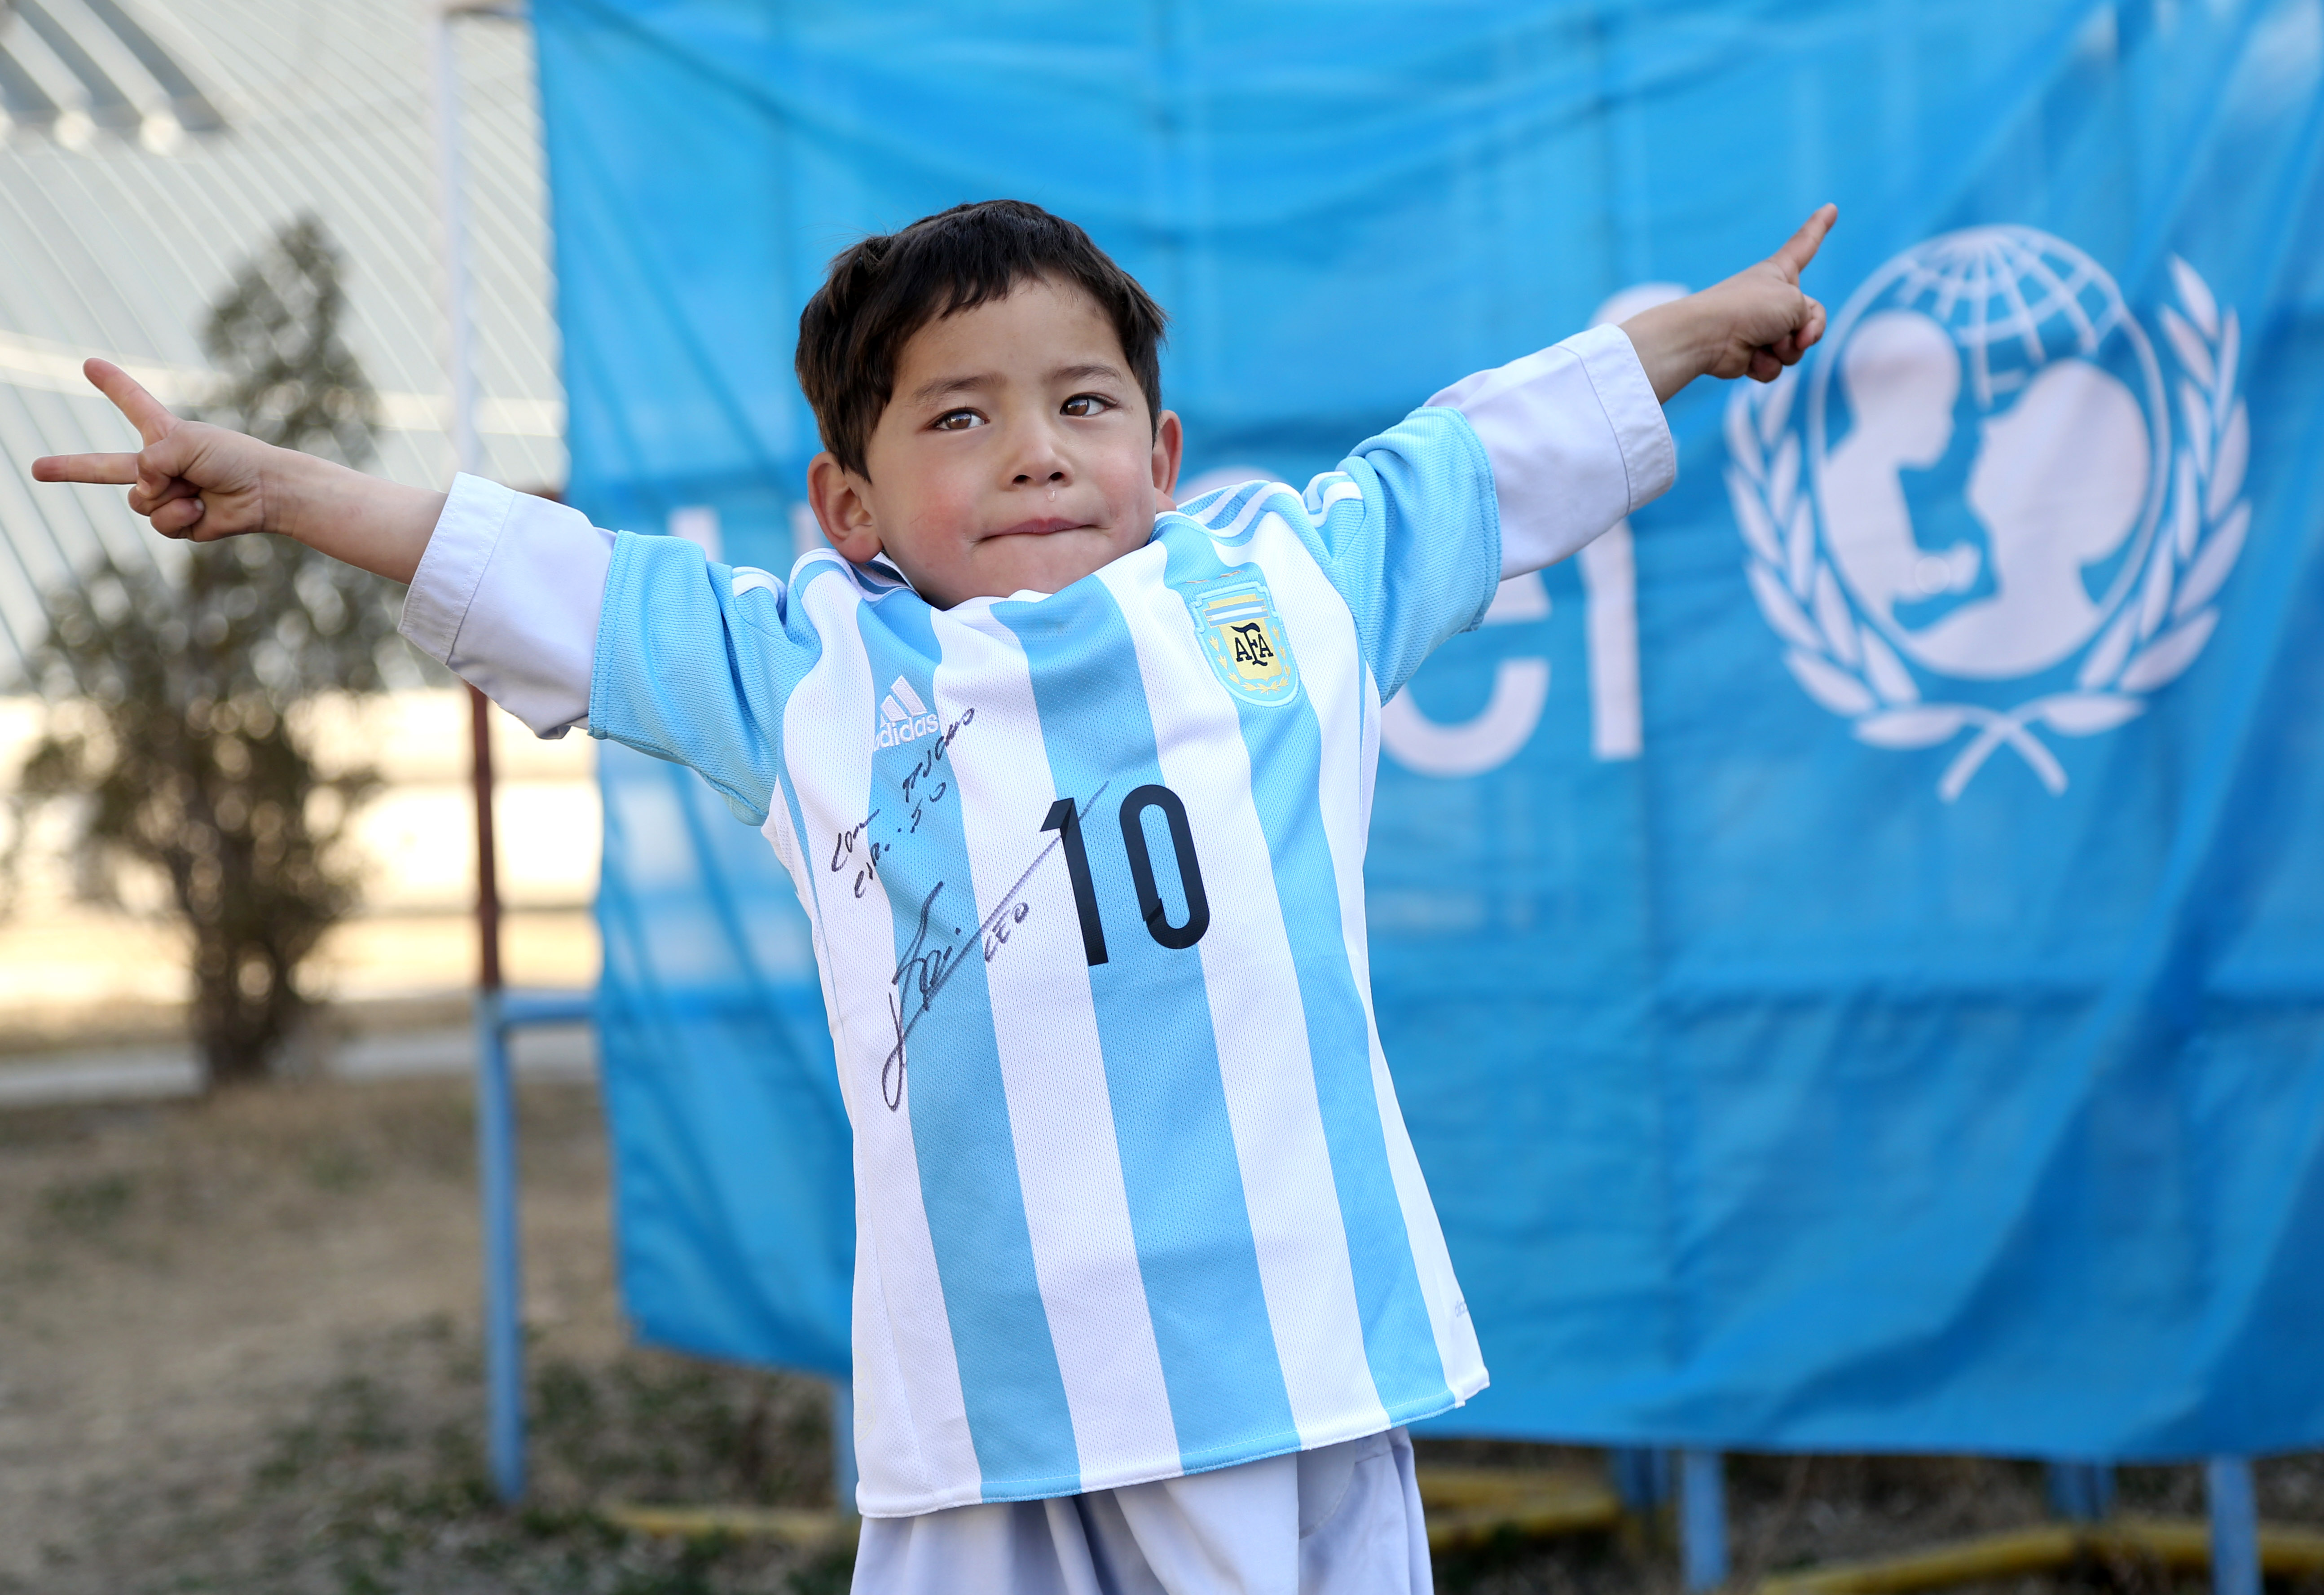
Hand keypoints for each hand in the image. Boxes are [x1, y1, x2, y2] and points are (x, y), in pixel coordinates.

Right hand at [31, 359, 276, 540]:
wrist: (265, 491)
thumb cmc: (232, 458)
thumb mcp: (186, 444)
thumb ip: (151, 461)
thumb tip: (142, 491)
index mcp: (163, 434)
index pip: (132, 403)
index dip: (112, 384)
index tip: (91, 364)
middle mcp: (160, 464)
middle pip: (103, 466)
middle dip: (69, 468)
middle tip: (36, 468)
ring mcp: (166, 494)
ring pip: (139, 500)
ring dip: (167, 494)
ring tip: (196, 487)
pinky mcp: (178, 522)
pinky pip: (159, 522)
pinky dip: (180, 515)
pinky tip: (201, 507)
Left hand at [1622, 204, 1836, 401]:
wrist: (1708, 336)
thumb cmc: (1749, 308)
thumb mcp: (1795, 301)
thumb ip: (1810, 317)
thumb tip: (1792, 345)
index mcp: (1780, 271)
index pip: (1804, 245)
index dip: (1818, 228)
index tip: (1829, 208)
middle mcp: (1772, 298)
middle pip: (1812, 316)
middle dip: (1810, 330)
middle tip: (1797, 334)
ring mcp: (1761, 326)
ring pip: (1796, 346)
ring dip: (1788, 350)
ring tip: (1766, 343)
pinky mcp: (1750, 353)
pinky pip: (1775, 365)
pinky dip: (1767, 366)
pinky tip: (1750, 359)